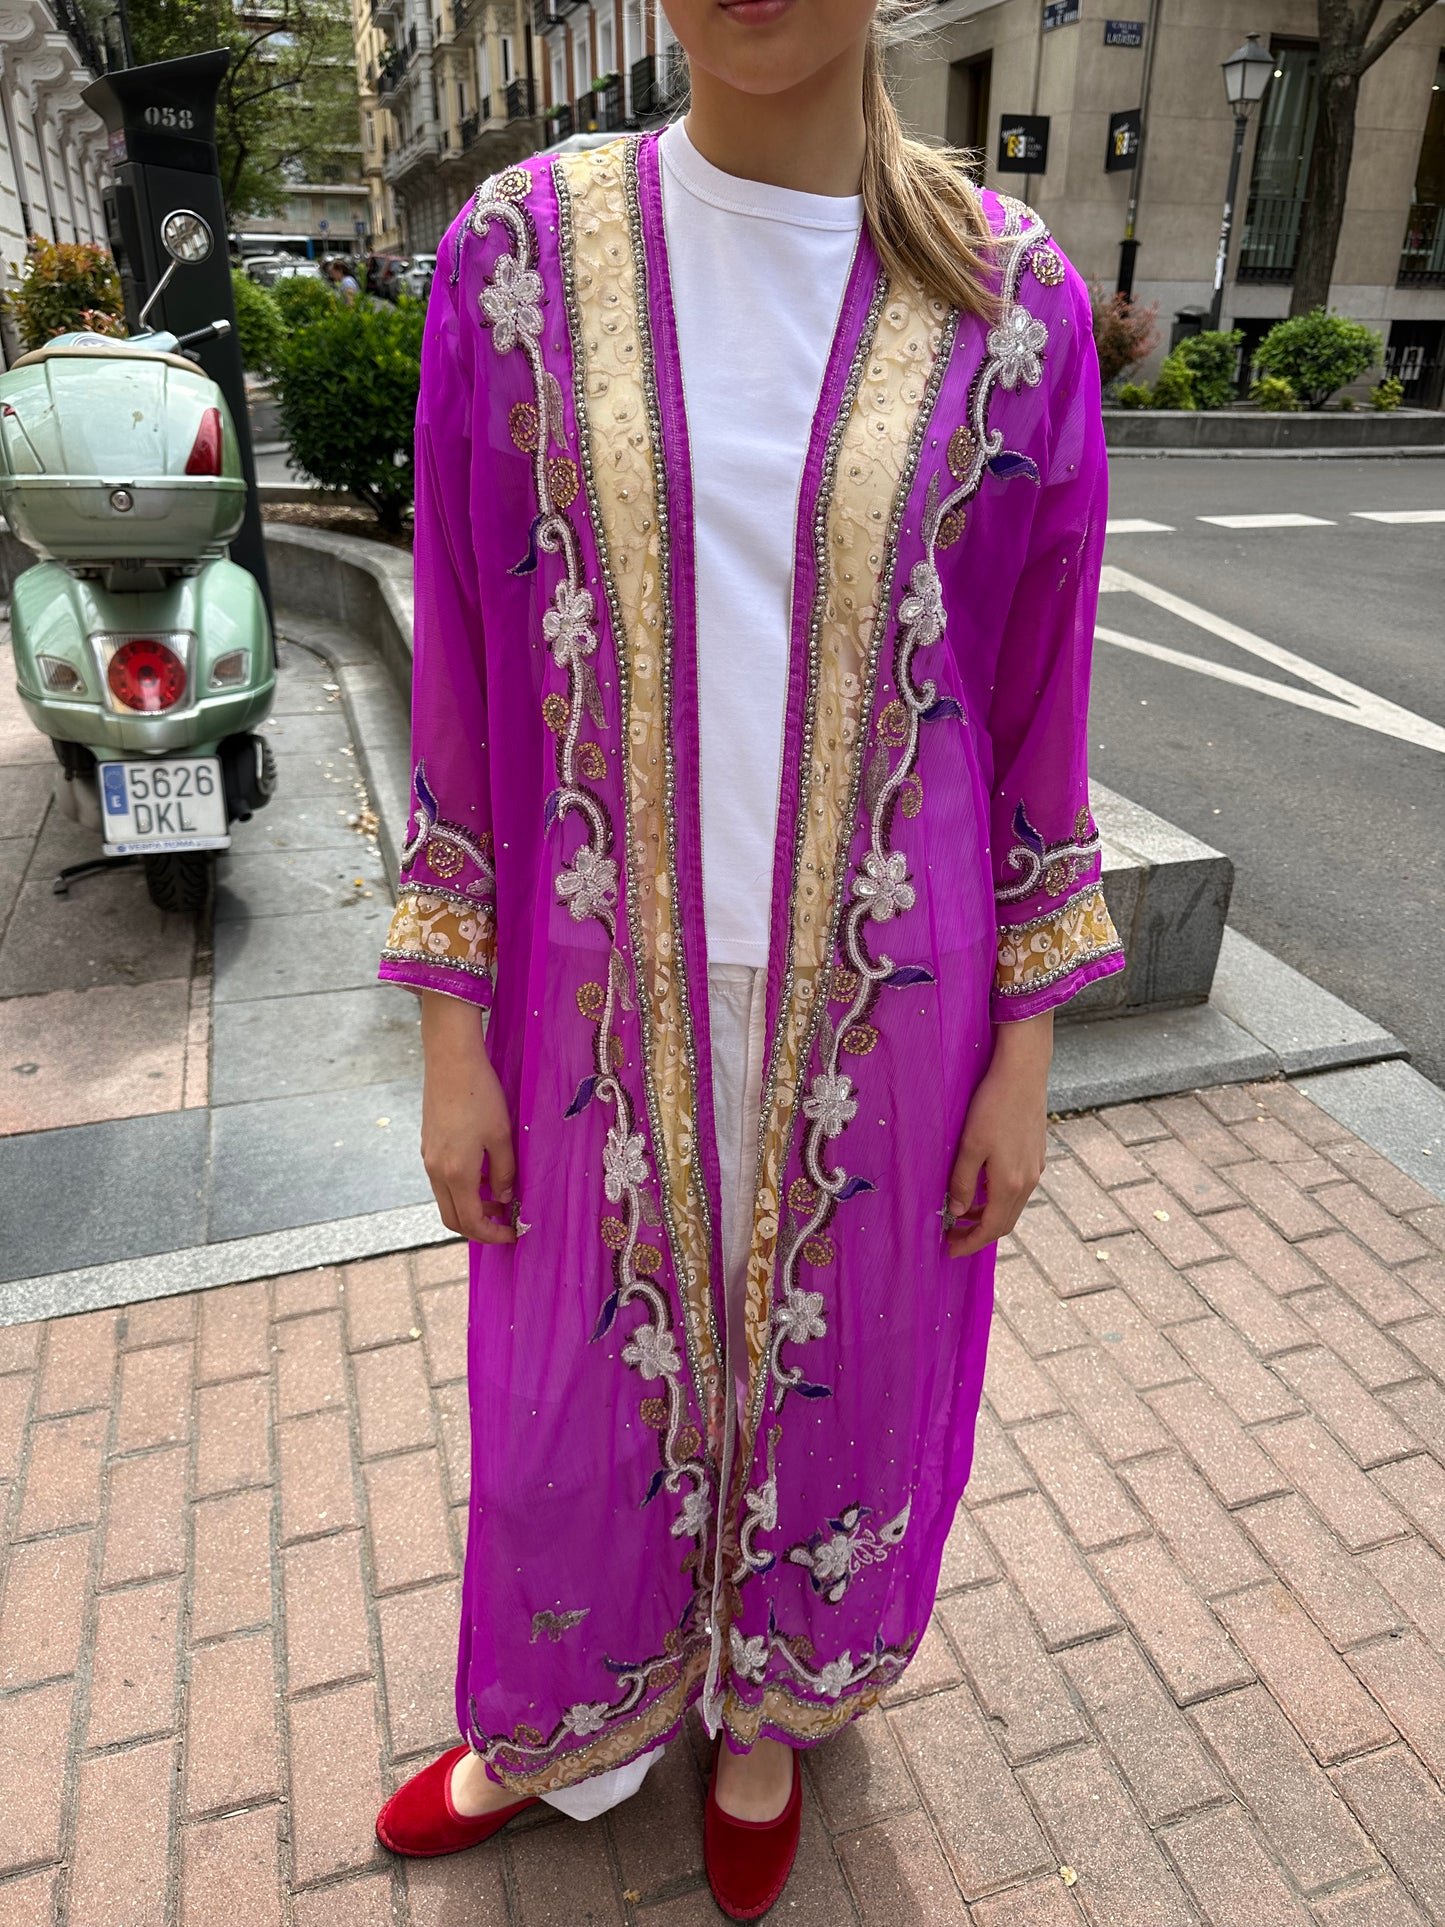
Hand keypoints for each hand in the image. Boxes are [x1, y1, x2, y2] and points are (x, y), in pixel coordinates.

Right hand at [419, 991, 516, 1244]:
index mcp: (456, 1173)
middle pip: (452, 1218)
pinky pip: (442, 1181)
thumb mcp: (502, 1136)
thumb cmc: (480, 1096)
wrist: (450, 1061)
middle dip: (479, 1227)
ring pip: (446, 1199)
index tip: (513, 1234)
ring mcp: (428, 1158)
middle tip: (506, 1223)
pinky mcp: (427, 1145)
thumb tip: (504, 1199)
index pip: (470, 1222)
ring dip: (470, 1208)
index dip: (492, 1235)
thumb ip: (504, 1172)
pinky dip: (461, 1190)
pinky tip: (483, 1175)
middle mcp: (436, 1171)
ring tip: (499, 1198)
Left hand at [945, 1012, 1052, 1257]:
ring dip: (988, 1215)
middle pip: (1005, 1221)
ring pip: (1012, 1204)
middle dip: (978, 1233)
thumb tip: (958, 1211)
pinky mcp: (1036, 1153)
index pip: (991, 1228)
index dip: (970, 1243)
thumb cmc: (992, 1106)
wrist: (1024, 1072)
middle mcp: (1028, 1181)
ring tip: (961, 1213)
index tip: (949, 1251)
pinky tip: (981, 1186)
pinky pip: (1017, 1187)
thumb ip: (963, 1182)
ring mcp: (1035, 1167)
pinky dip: (998, 1197)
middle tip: (952, 1236)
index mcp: (1010, 1184)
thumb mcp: (969, 1145)